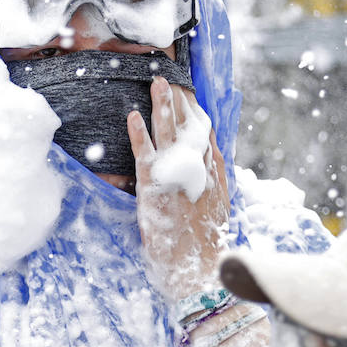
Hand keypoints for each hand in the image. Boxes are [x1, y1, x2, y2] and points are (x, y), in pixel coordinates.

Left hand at [127, 76, 229, 299]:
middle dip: (180, 101)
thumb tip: (208, 171)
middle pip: (189, 126)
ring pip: (169, 132)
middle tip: (171, 78)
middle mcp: (198, 169)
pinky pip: (145, 154)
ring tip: (156, 83)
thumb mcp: (215, 209)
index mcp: (213, 173)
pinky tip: (131, 116)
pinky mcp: (155, 186)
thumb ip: (211, 185)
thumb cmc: (205, 244)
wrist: (199, 268)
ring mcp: (176, 175)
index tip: (189, 94)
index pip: (205, 134)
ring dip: (162, 106)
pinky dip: (138, 134)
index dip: (196, 113)